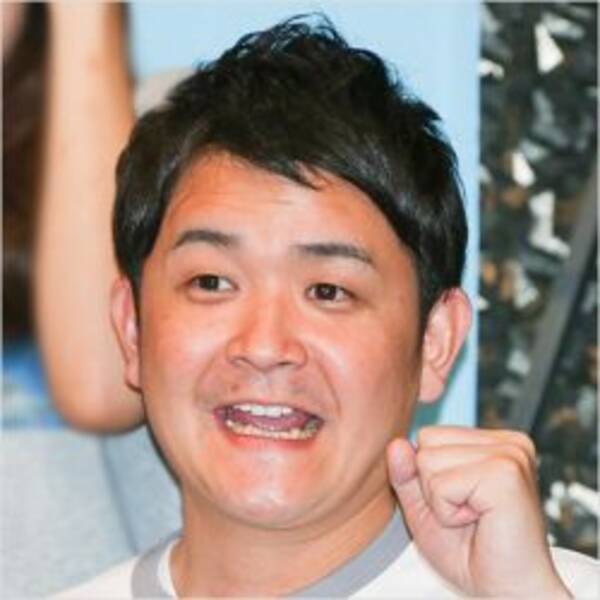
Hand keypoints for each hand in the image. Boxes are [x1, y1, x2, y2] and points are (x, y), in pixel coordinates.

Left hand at [387, 426, 570, 597]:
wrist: (510, 595)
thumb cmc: (472, 554)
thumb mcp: (425, 508)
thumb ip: (407, 474)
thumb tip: (396, 443)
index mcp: (494, 442)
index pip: (429, 436)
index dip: (430, 476)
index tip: (462, 504)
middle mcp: (507, 442)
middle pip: (427, 441)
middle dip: (433, 484)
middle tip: (468, 514)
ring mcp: (510, 454)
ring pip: (429, 459)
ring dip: (441, 500)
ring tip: (475, 518)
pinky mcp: (506, 474)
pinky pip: (441, 484)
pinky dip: (448, 511)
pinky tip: (480, 522)